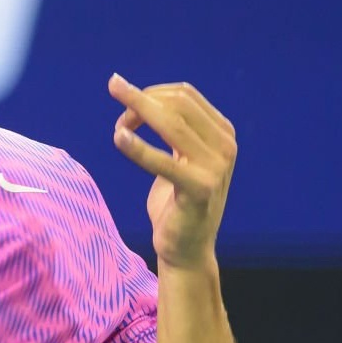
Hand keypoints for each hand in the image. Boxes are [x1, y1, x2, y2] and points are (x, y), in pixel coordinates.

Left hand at [108, 74, 235, 271]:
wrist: (187, 249)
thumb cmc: (177, 202)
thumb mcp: (180, 159)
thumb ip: (173, 131)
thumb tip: (140, 99)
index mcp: (222, 133)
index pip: (184, 94)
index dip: (150, 93)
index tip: (125, 107)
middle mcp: (225, 145)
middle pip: (178, 103)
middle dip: (141, 102)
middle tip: (119, 120)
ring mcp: (216, 167)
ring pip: (171, 124)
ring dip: (137, 116)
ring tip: (116, 127)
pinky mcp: (199, 189)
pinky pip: (163, 161)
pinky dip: (138, 147)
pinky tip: (119, 138)